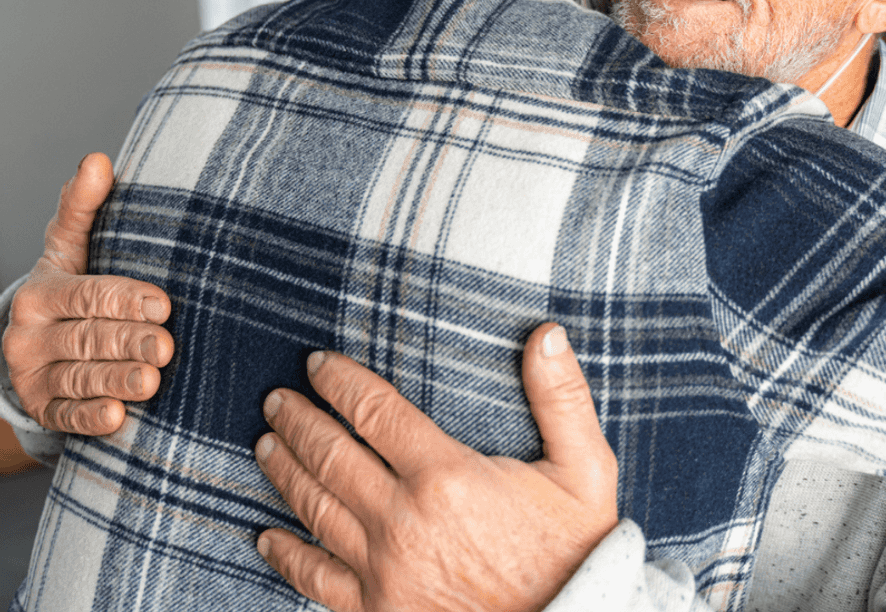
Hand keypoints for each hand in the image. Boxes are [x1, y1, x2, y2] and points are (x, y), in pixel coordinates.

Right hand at [2, 153, 172, 434]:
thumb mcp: (70, 250)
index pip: (89, 294)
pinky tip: (117, 416)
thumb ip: (82, 209)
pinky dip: (91, 418)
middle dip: (130, 342)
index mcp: (43, 292)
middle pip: (89, 337)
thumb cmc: (70, 293)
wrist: (37, 350)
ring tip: (151, 381)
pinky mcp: (44, 410)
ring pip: (81, 377)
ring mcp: (34, 376)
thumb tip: (99, 159)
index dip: (126, 299)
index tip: (164, 304)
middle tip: (166, 347)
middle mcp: (30, 334)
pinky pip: (68, 416)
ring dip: (116, 380)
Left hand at [256, 323, 618, 611]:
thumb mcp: (586, 470)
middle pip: (331, 456)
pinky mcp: (377, 611)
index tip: (318, 364)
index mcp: (447, 475)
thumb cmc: (576, 551)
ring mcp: (384, 570)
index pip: (375, 411)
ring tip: (267, 445)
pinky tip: (268, 537)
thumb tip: (547, 334)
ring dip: (285, 471)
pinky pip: (316, 578)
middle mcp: (403, 520)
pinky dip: (286, 555)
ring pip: (315, 509)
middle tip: (277, 400)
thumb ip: (563, 398)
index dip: (341, 383)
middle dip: (299, 421)